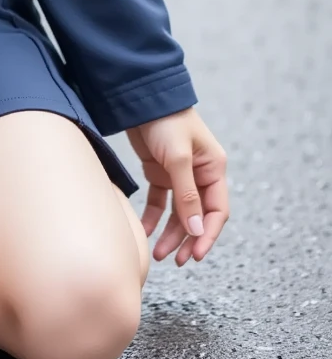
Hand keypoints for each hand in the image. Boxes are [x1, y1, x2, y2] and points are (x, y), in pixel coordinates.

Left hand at [127, 108, 227, 264]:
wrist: (140, 97)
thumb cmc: (166, 121)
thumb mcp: (178, 158)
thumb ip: (186, 194)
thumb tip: (195, 229)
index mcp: (213, 169)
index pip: (216, 211)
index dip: (207, 235)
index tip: (197, 256)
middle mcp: (199, 173)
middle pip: (197, 215)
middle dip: (187, 239)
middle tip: (177, 261)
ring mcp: (179, 173)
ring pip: (178, 212)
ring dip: (170, 233)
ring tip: (159, 254)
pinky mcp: (159, 170)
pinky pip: (160, 200)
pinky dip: (153, 216)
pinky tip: (145, 231)